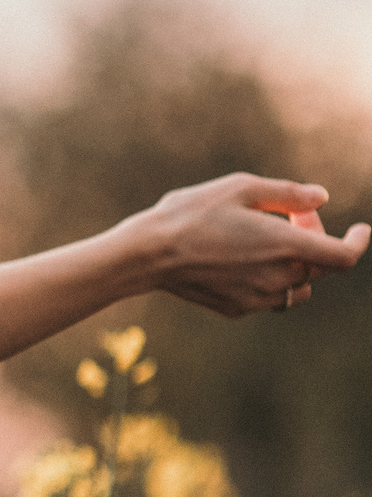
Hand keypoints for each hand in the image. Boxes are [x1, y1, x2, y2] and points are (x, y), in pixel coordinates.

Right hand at [127, 173, 369, 315]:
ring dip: (295, 266)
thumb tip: (321, 198)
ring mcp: (257, 298)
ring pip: (297, 287)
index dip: (358, 243)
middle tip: (286, 216)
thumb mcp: (240, 188)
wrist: (146, 255)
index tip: (360, 230)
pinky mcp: (237, 309)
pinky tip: (237, 259)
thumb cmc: (191, 214)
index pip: (343, 257)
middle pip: (319, 268)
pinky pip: (267, 297)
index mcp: (286, 246)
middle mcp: (278, 278)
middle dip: (313, 240)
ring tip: (265, 242)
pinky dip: (267, 279)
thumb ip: (288, 193)